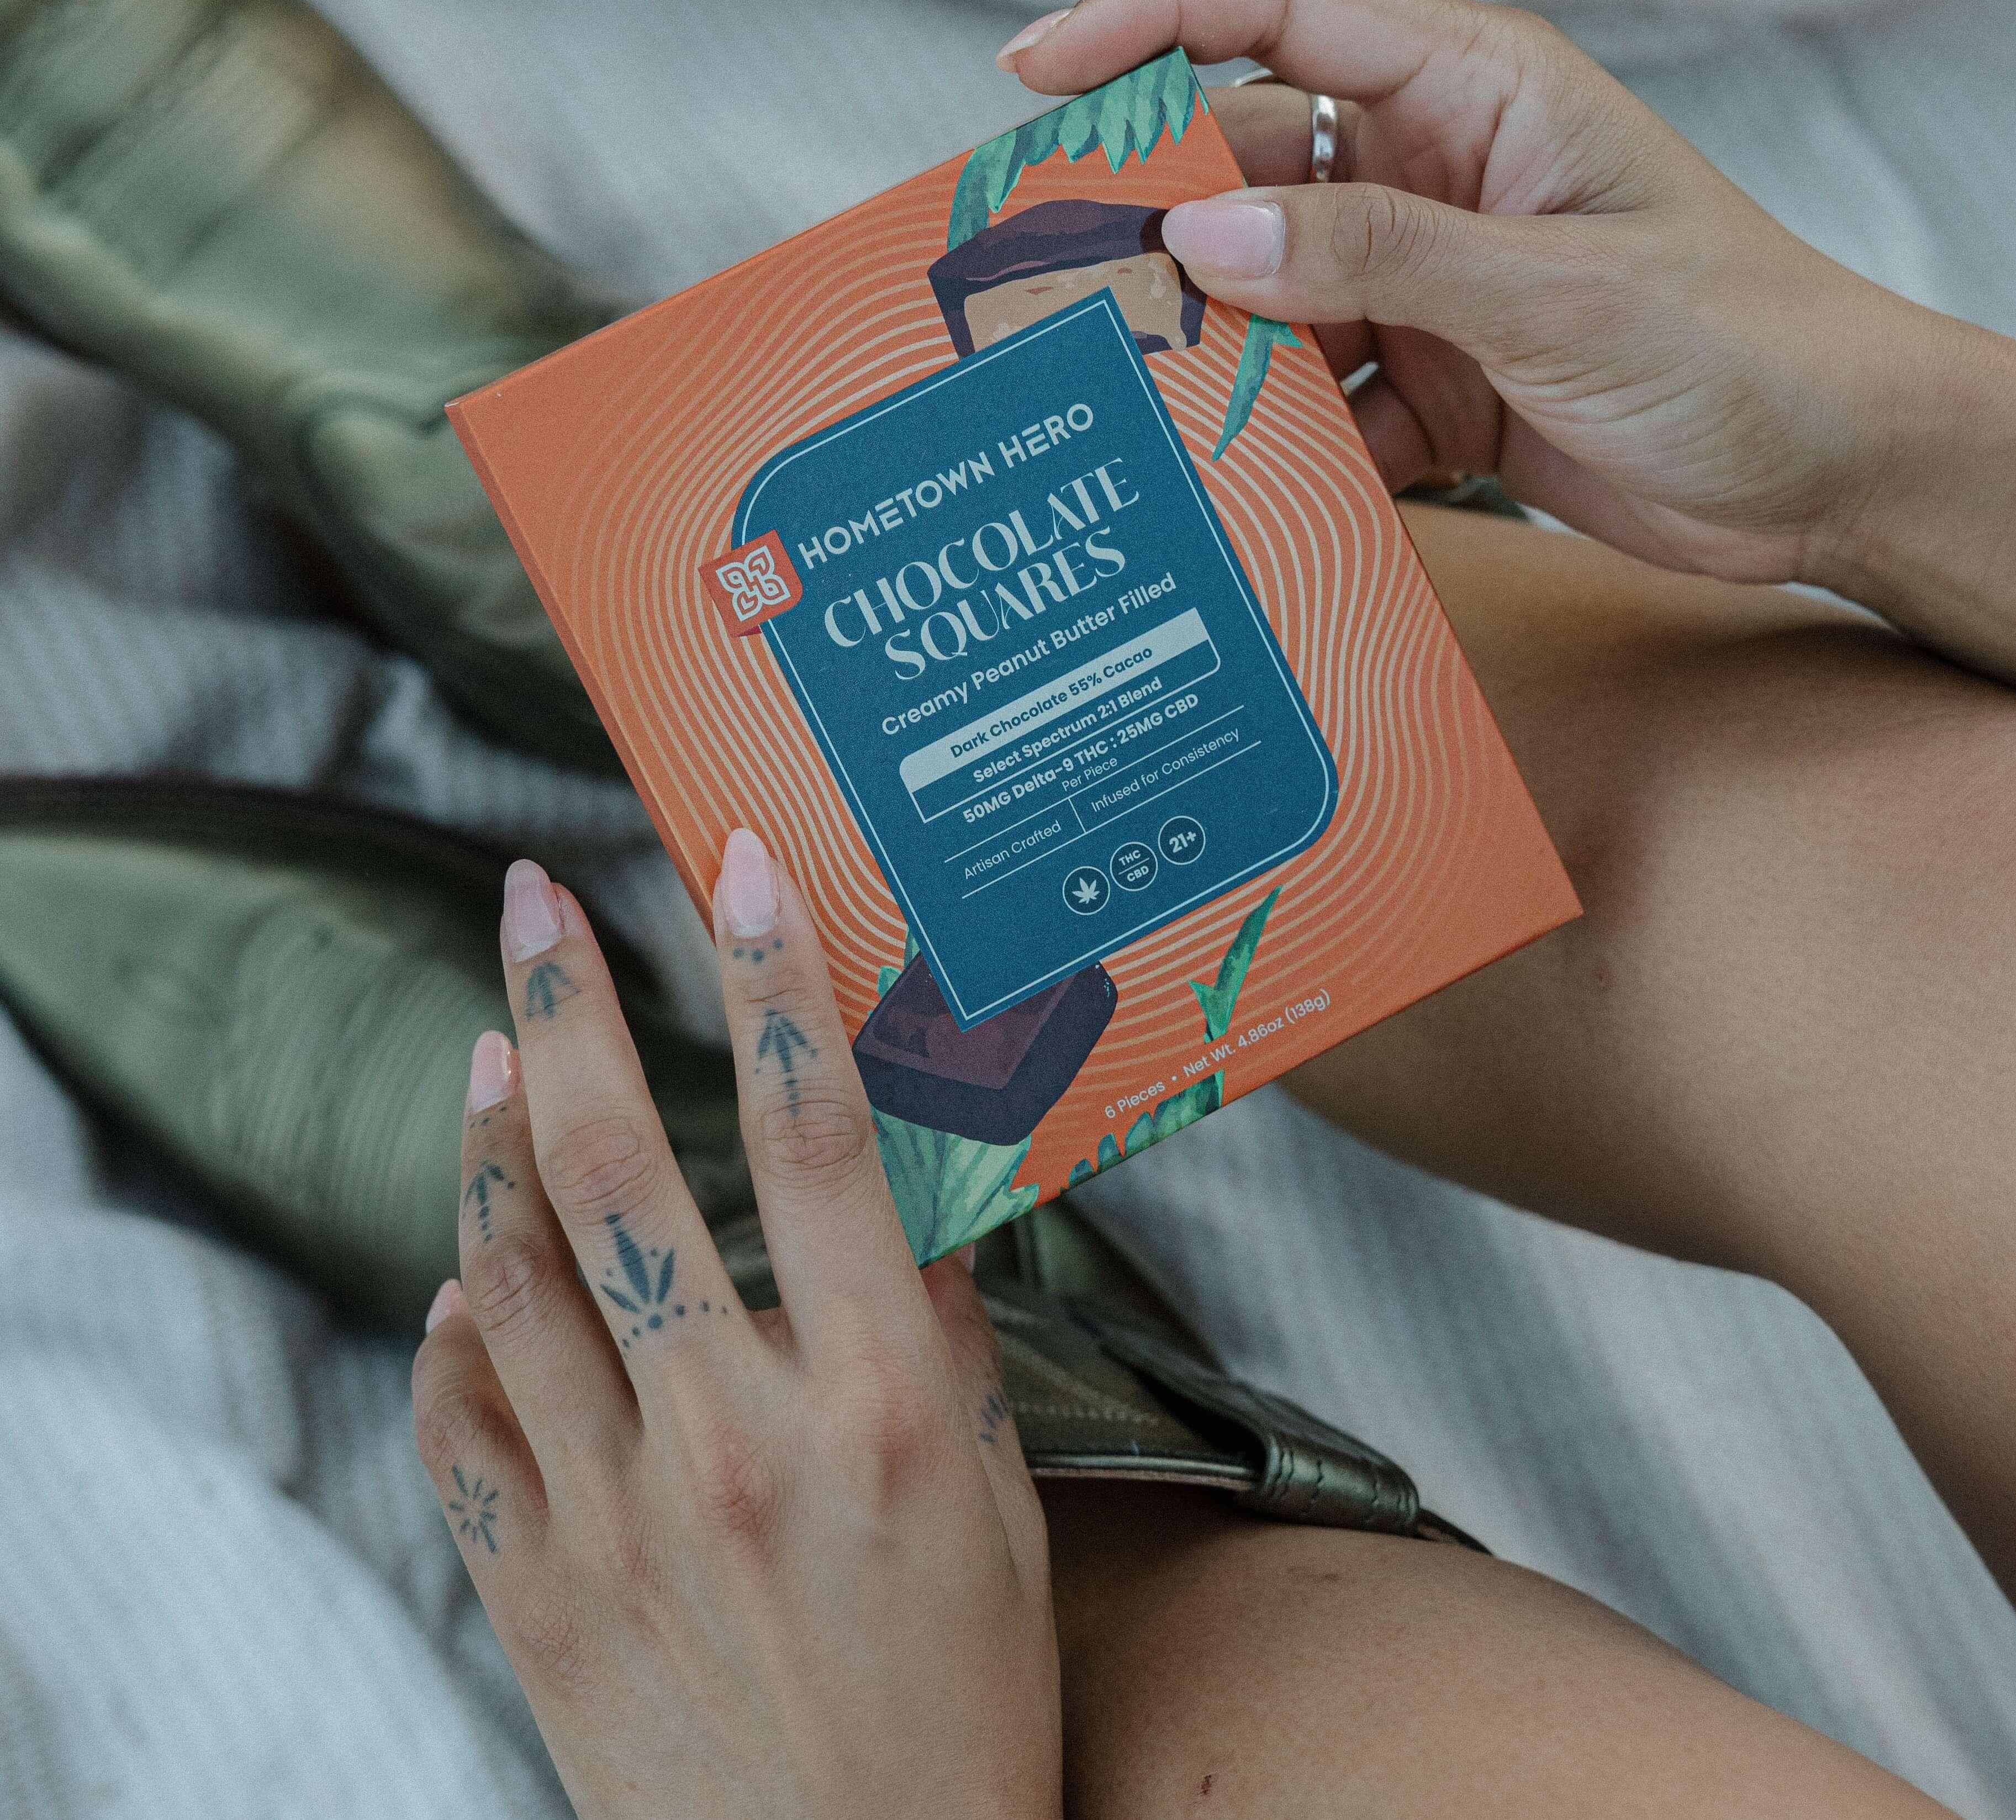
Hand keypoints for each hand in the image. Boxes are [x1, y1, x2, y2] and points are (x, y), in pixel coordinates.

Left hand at [412, 837, 1059, 1819]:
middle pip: (615, 1165)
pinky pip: (456, 1423)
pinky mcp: (536, 1595)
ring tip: (491, 1052)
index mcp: (877, 1400)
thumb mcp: (1005, 1506)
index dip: (770, 976)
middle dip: (563, 1006)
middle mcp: (733, 1433)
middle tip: (532, 909)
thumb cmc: (959, 1705)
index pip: (815, 1133)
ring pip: (510, 1272)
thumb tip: (912, 1210)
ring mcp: (616, 1514)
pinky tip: (466, 1276)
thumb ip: (949, 1343)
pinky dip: (452, 1330)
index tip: (737, 867)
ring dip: (488, 1142)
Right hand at [1000, 0, 1950, 588]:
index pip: (1276, 7)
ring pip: (1269, 291)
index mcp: (1474, 88)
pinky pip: (1319, 399)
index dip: (1144, 20)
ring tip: (1135, 406)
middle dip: (1153, 220)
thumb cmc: (1746, 343)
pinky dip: (1284, 442)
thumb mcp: (1559, 289)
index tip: (1032, 75)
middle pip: (1247, 160)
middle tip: (1056, 290)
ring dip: (1211, 349)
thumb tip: (1205, 231)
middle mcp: (1433, 169)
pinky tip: (1245, 489)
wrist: (1842, 473)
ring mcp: (1428, 281)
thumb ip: (1381, 255)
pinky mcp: (1435, 382)